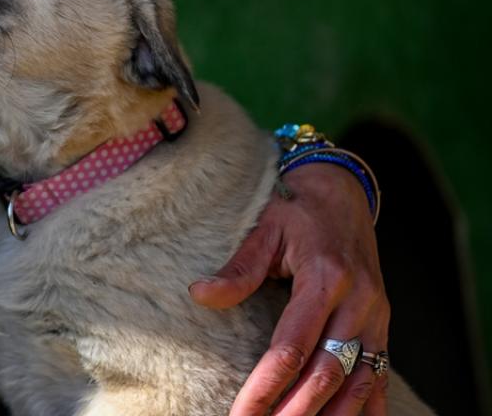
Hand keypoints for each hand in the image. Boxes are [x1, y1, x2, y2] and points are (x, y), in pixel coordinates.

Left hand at [189, 162, 387, 414]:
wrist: (342, 190)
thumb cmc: (297, 209)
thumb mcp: (265, 227)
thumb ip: (238, 266)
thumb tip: (200, 294)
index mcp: (326, 279)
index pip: (292, 347)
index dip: (267, 386)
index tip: (243, 414)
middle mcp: (359, 303)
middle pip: (327, 373)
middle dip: (295, 412)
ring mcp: (376, 317)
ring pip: (359, 382)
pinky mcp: (383, 325)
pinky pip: (381, 374)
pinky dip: (368, 406)